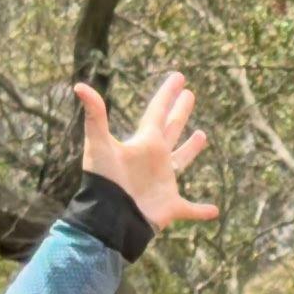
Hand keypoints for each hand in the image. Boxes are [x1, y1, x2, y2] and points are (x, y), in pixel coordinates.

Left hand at [71, 74, 209, 233]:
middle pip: (170, 130)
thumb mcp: (98, 144)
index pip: (157, 112)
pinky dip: (201, 211)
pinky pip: (190, 209)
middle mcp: (155, 159)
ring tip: (201, 135)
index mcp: (144, 143)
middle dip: (179, 113)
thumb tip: (79, 86)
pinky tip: (214, 211)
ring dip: (191, 150)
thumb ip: (94, 115)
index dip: (167, 94)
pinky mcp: (170, 207)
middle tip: (189, 94)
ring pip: (181, 162)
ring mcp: (163, 183)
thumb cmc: (105, 181)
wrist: (109, 217)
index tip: (179, 77)